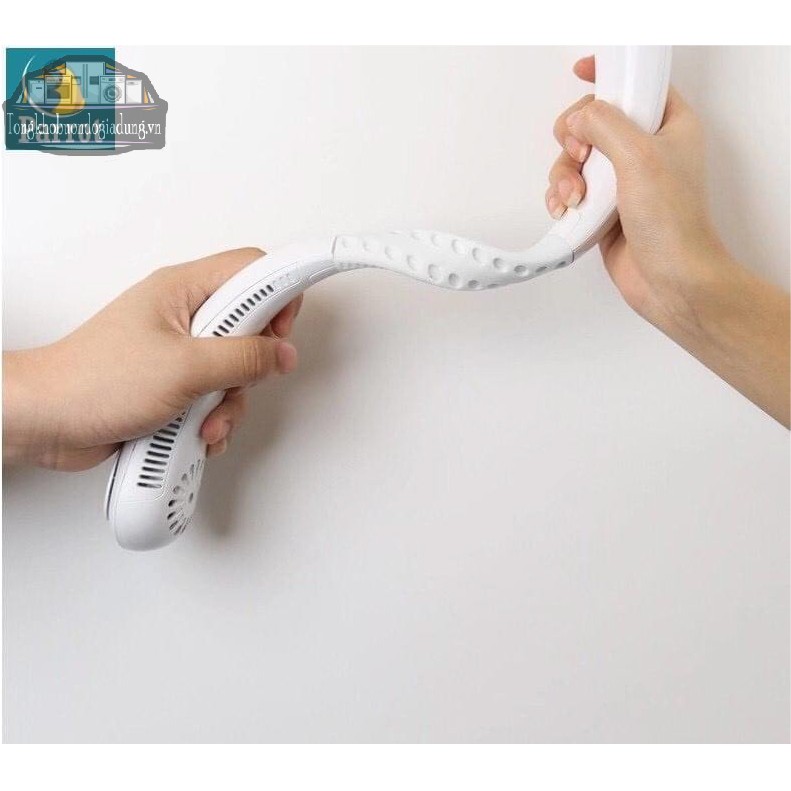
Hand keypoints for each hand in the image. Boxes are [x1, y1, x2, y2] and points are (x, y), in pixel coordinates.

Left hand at [3, 247, 302, 469]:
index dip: (282, 290)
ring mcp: (180, 352)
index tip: (302, 313)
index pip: (252, 269)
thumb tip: (281, 354)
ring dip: (231, 402)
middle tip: (237, 376)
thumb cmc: (93, 381)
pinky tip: (195, 432)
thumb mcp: (184, 368)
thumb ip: (243, 359)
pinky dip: (214, 419)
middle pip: (252, 325)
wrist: (49, 421)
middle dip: (253, 364)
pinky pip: (217, 396)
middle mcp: (184, 316)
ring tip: (205, 419)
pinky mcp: (175, 385)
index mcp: (184, 290)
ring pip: (237, 369)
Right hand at [547, 55, 789, 426]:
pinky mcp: (604, 208)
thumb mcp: (639, 156)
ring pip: (575, 160)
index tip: (580, 75)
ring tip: (572, 198)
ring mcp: (623, 180)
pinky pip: (571, 190)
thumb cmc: (672, 223)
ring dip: (563, 176)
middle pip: (593, 123)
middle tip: (579, 156)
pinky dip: (560, 197)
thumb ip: (604, 123)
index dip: (606, 78)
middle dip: (573, 140)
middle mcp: (645, 150)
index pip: (635, 86)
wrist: (668, 279)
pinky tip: (564, 210)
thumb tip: (577, 119)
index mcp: (669, 125)